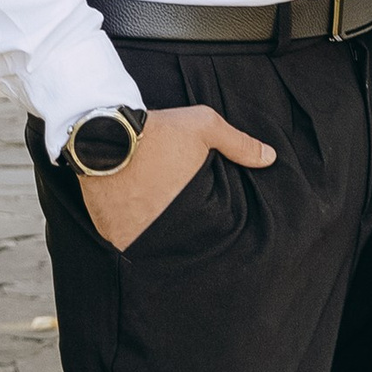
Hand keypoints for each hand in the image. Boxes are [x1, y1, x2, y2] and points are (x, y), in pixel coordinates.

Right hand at [80, 104, 274, 251]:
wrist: (101, 131)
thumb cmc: (156, 129)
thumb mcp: (203, 126)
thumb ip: (238, 144)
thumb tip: (270, 158)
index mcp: (189, 210)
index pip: (206, 233)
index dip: (206, 226)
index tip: (205, 220)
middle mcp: (161, 229)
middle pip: (178, 242)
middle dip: (180, 232)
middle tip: (177, 218)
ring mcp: (132, 235)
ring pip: (150, 244)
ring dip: (154, 235)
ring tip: (155, 218)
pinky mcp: (110, 233)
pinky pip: (125, 241)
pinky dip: (130, 233)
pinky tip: (133, 217)